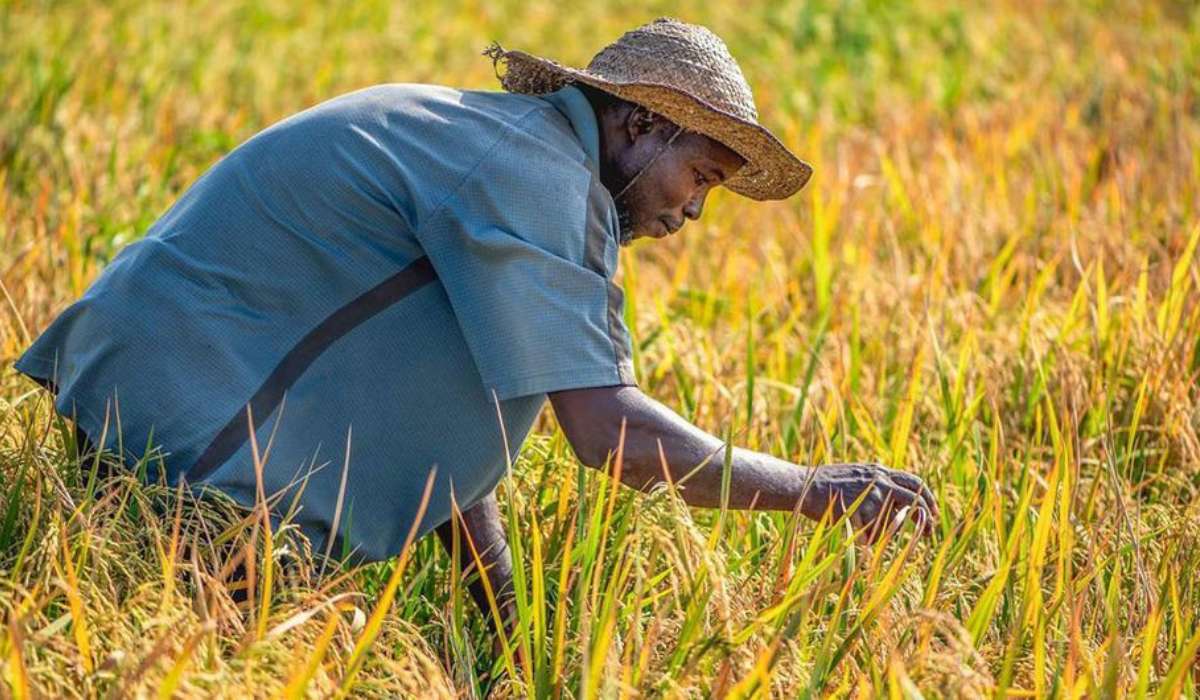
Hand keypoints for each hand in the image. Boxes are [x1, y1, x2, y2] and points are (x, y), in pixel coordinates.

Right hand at [801, 463, 938, 542]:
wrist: (802, 486)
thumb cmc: (823, 484)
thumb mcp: (855, 475)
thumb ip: (875, 483)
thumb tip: (894, 502)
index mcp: (879, 472)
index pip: (914, 482)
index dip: (928, 498)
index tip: (933, 513)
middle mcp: (880, 481)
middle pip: (916, 501)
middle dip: (926, 519)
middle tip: (929, 533)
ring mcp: (872, 497)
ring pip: (890, 524)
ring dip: (878, 531)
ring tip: (854, 523)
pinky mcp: (863, 511)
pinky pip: (871, 535)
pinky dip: (860, 536)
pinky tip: (843, 524)